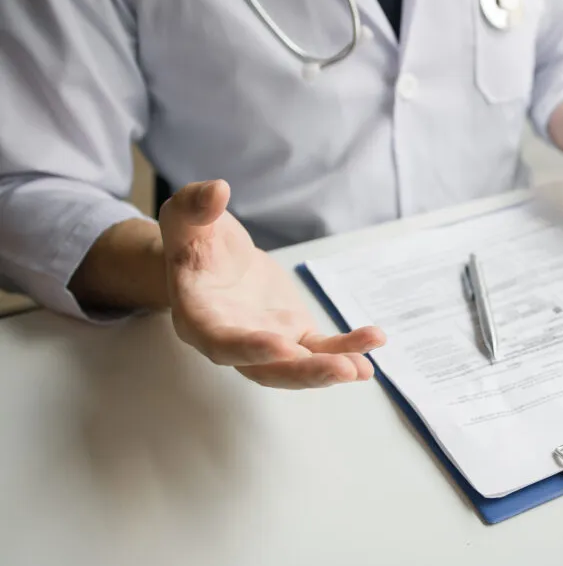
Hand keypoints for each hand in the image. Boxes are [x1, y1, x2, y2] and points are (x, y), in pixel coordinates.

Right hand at [159, 180, 384, 387]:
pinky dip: (346, 347)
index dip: (251, 349)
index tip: (285, 347)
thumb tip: (217, 191)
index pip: (223, 342)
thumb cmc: (193, 239)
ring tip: (364, 369)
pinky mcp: (293, 335)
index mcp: (198, 318)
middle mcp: (231, 341)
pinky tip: (374, 340)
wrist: (213, 256)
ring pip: (296, 368)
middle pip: (266, 370)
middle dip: (305, 373)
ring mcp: (265, 342)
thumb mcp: (185, 215)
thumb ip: (195, 205)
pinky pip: (320, 348)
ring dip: (330, 369)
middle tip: (342, 370)